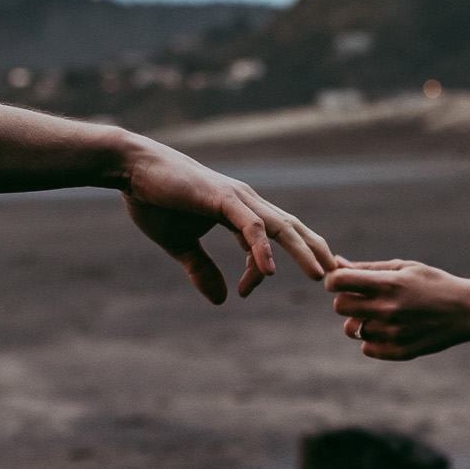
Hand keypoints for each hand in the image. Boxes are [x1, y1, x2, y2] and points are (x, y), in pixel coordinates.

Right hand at [121, 139, 335, 302]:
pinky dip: (262, 249)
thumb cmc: (153, 199)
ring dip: (304, 252)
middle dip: (317, 252)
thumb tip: (222, 300)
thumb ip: (202, 270)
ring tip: (322, 275)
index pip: (267, 243)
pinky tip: (268, 273)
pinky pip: (250, 227)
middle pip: (292, 229)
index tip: (246, 292)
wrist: (130, 168)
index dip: (260, 269)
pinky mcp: (222, 198)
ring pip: (280, 228)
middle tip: (338, 276)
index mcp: (238, 212)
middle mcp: (246, 202)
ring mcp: (237, 198)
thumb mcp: (180, 245)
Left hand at [324, 260, 469, 359]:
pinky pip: (367, 348)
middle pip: (339, 307)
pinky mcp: (398, 351)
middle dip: (346, 300)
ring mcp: (393, 333)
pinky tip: (391, 329)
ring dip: (360, 321)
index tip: (342, 282)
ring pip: (352, 329)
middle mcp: (388, 309)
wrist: (466, 311)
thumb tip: (336, 263)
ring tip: (381, 314)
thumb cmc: (433, 284)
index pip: (338, 282)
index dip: (334, 280)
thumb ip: (368, 268)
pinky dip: (374, 340)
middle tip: (362, 298)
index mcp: (388, 284)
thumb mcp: (404, 268)